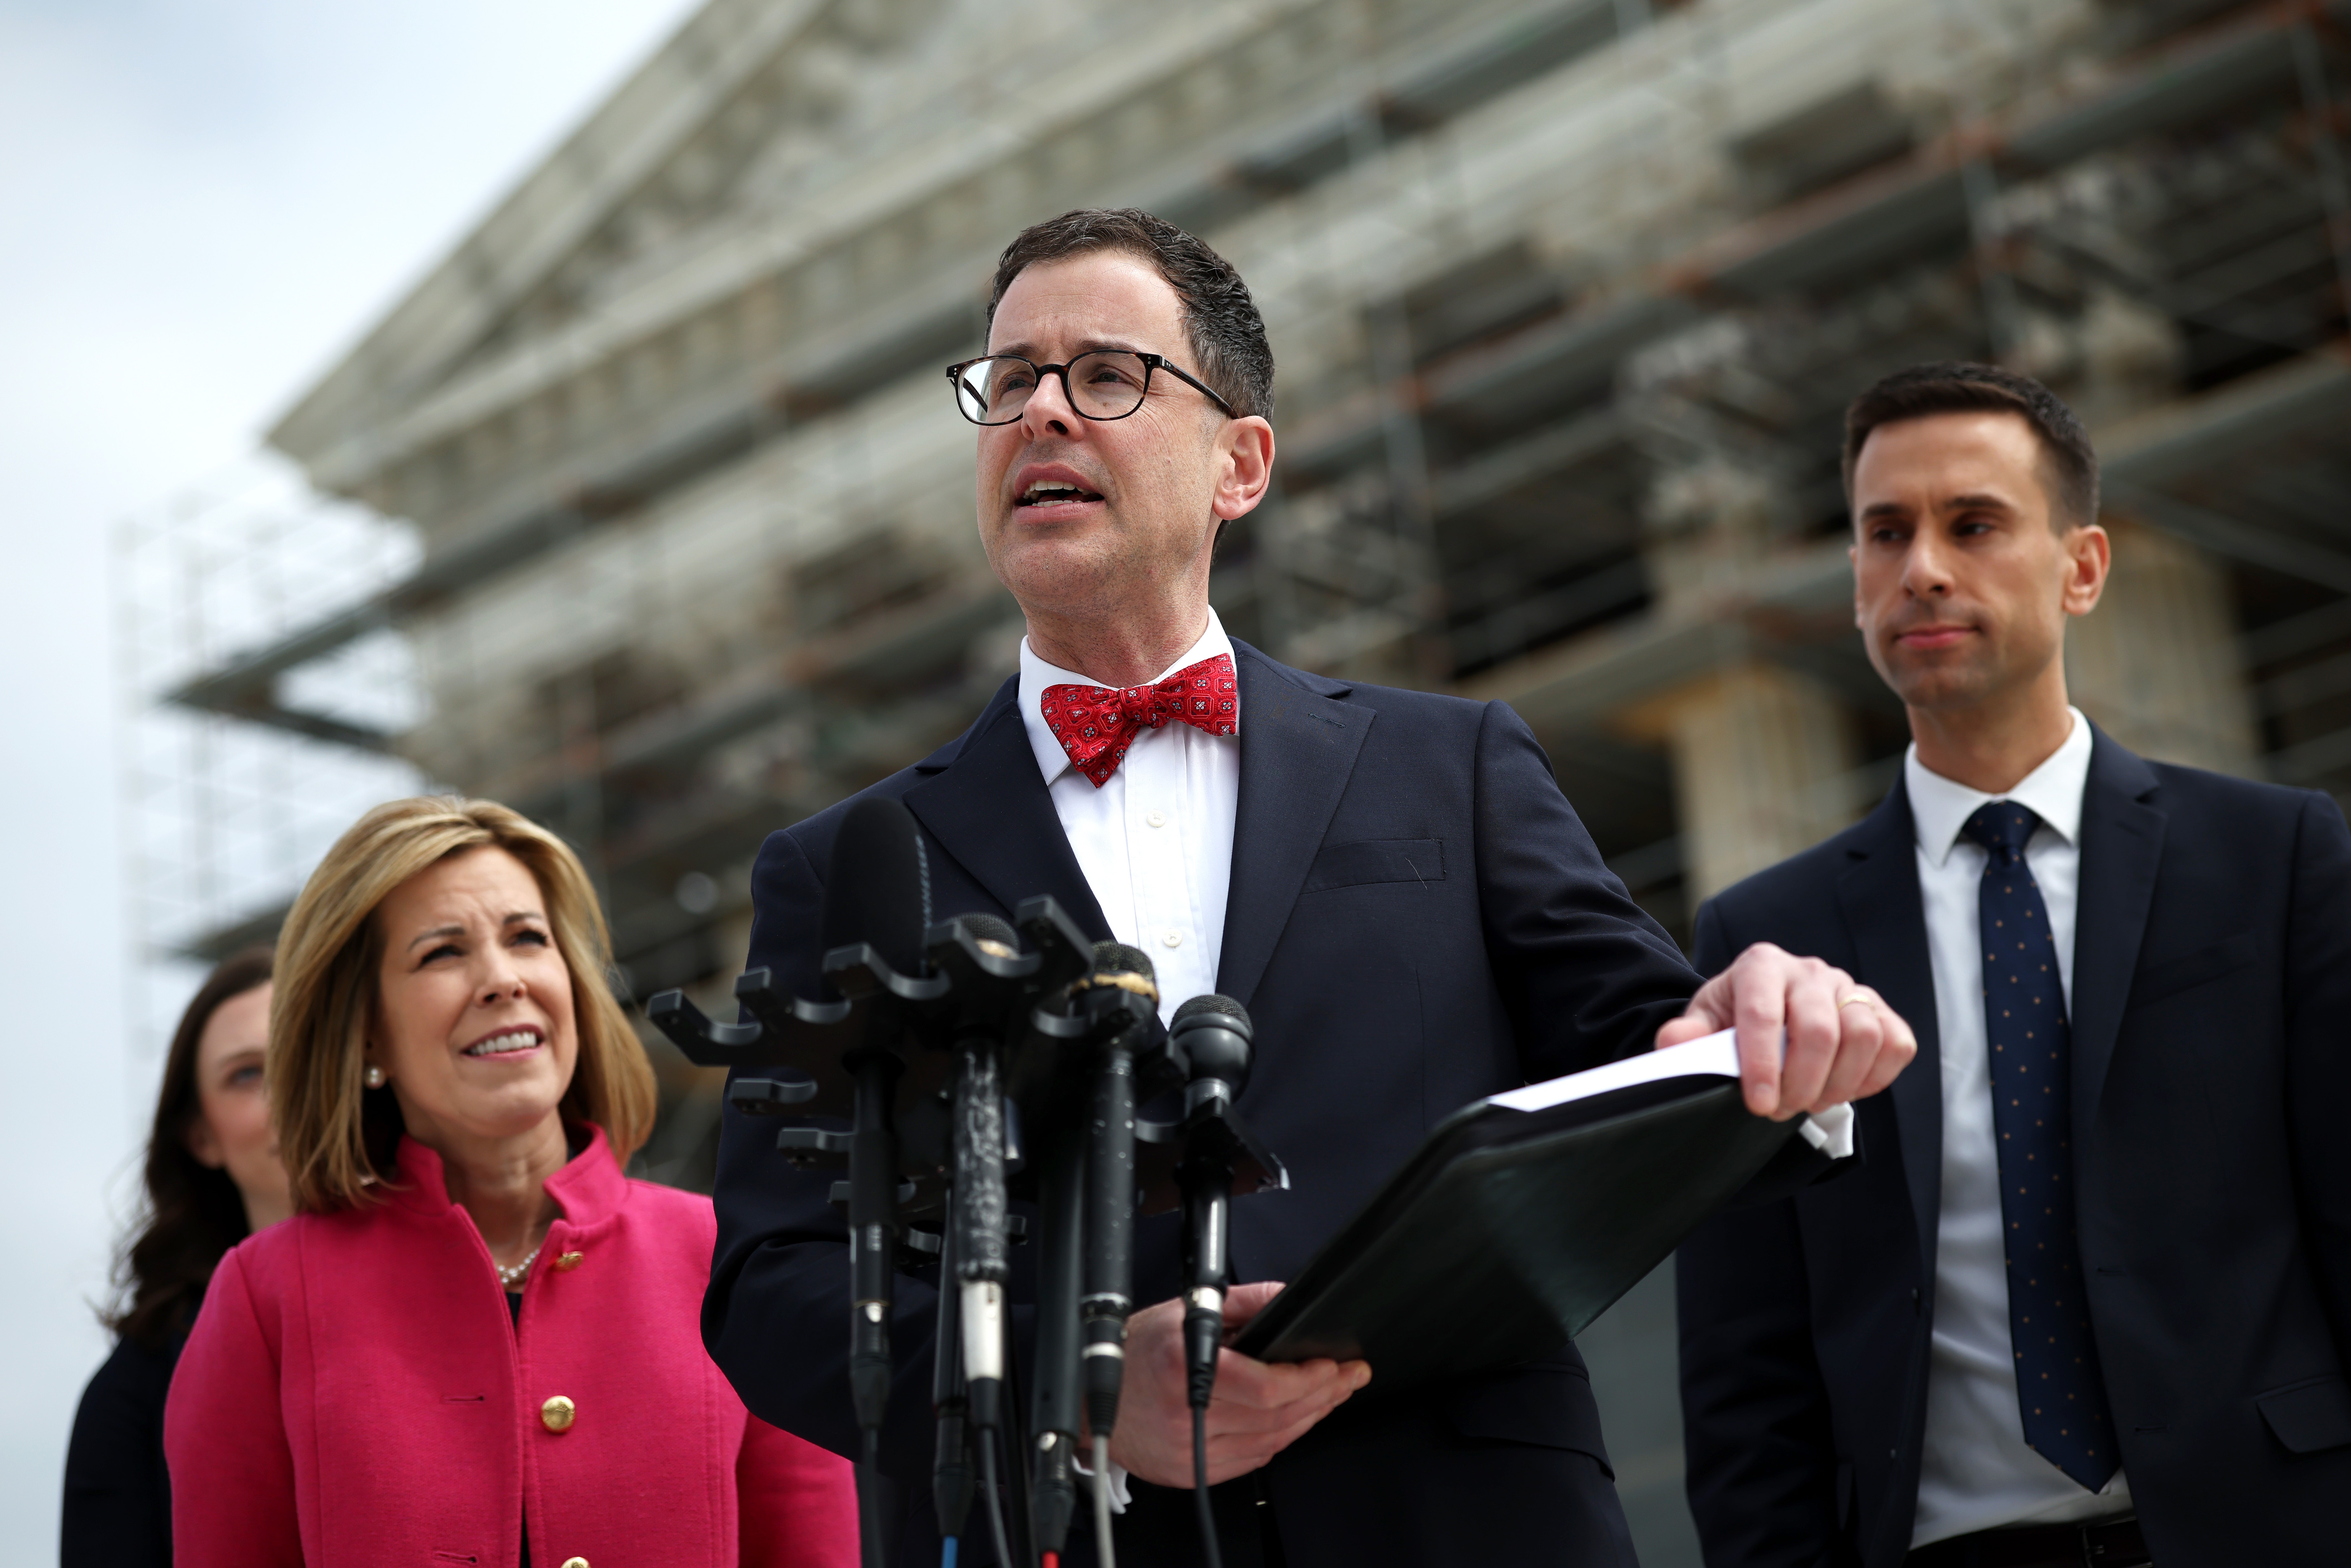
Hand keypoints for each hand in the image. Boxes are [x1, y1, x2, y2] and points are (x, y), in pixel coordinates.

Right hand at [1105, 1282, 1370, 1487]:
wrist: (1091, 1400)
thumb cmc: (1135, 1352)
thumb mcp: (1185, 1310)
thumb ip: (1243, 1302)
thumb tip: (1284, 1298)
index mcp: (1185, 1367)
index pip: (1264, 1386)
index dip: (1307, 1380)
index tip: (1334, 1366)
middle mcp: (1186, 1412)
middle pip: (1275, 1415)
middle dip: (1322, 1395)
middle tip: (1348, 1379)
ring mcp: (1187, 1448)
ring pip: (1270, 1441)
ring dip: (1307, 1418)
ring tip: (1329, 1397)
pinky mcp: (1190, 1471)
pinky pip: (1251, 1460)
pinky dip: (1279, 1440)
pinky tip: (1294, 1420)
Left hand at [1654, 942, 1915, 1118]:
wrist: (1767, 1008)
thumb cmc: (1734, 1018)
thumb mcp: (1704, 1023)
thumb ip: (1687, 1035)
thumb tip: (1674, 1043)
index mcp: (1761, 966)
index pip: (1763, 1014)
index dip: (1762, 1064)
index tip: (1758, 1103)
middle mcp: (1809, 970)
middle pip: (1818, 1029)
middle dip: (1800, 1082)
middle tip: (1780, 1110)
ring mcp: (1849, 988)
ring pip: (1863, 1036)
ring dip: (1838, 1083)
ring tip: (1810, 1100)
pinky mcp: (1880, 1010)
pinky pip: (1896, 1044)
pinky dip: (1875, 1076)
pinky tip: (1844, 1087)